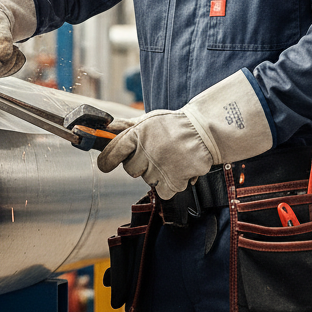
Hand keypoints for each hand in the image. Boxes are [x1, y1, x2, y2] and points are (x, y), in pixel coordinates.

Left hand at [97, 69, 274, 197]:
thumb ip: (128, 127)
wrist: (205, 131)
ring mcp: (159, 167)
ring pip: (147, 180)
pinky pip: (161, 191)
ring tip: (169, 159)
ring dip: (156, 174)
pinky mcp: (173, 181)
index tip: (106, 164)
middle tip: (154, 154)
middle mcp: (146, 151)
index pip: (111, 153)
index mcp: (137, 134)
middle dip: (139, 165)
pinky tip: (177, 170)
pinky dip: (169, 185)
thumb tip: (107, 129)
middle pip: (129, 170)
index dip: (106, 161)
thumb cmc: (176, 125)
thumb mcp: (149, 120)